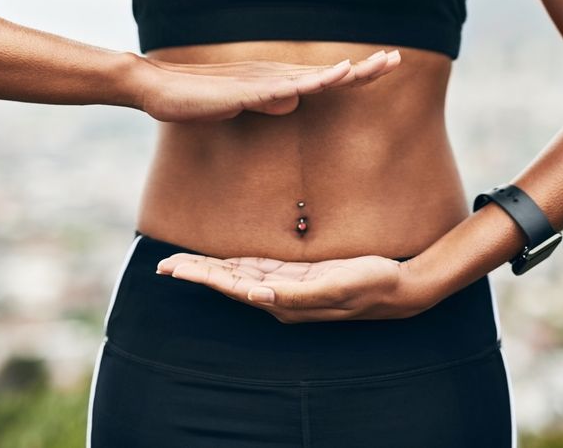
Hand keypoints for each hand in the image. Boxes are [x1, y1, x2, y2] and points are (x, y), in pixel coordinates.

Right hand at [132, 49, 401, 121]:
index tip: (386, 65)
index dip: (357, 73)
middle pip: (326, 73)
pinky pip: (277, 89)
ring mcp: (258, 82)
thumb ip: (268, 102)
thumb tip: (294, 103)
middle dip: (362, 68)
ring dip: (340, 74)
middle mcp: (273, 77)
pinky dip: (303, 85)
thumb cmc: (199, 98)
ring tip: (372, 68)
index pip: (325, 78)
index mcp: (277, 82)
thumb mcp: (242, 103)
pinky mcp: (241, 92)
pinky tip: (322, 82)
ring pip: (308, 78)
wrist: (157, 89)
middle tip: (396, 59)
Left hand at [155, 251, 425, 322]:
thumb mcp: (334, 287)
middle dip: (197, 272)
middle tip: (164, 264)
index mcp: (283, 301)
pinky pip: (261, 269)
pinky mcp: (300, 276)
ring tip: (184, 263)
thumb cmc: (369, 285)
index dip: (202, 276)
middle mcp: (281, 297)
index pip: (231, 286)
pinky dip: (237, 264)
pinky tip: (226, 262)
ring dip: (212, 269)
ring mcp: (290, 287)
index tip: (173, 268)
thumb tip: (254, 296)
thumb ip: (295, 294)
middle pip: (229, 281)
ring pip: (240, 276)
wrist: (399, 288)